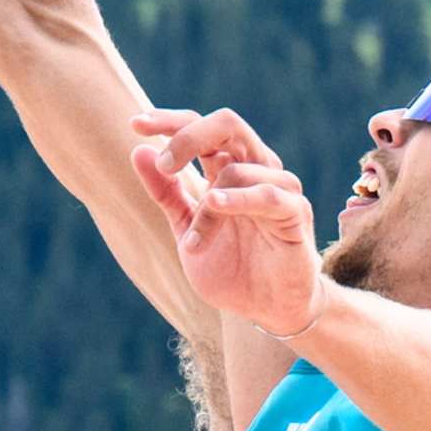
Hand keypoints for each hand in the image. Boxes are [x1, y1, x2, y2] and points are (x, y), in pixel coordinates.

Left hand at [131, 106, 320, 335]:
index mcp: (227, 168)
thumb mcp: (186, 229)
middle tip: (165, 165)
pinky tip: (215, 205)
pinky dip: (239, 199)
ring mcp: (278, 189)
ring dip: (206, 208)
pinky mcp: (296, 214)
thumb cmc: (231, 267)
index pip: (200, 126)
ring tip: (192, 244)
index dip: (169, 121)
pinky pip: (269, 195)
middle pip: (226, 124)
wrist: (266, 310)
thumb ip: (166, 193)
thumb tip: (138, 151)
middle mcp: (254, 170)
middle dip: (189, 136)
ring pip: (237, 169)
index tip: (135, 125)